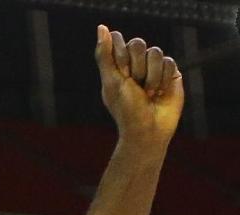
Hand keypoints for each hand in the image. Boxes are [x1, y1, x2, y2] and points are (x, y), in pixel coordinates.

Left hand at [95, 25, 183, 144]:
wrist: (148, 129)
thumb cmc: (126, 109)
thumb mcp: (111, 81)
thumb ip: (105, 55)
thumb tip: (101, 27)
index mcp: (117, 65)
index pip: (119, 40)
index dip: (121, 54)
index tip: (121, 74)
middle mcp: (136, 63)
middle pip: (138, 43)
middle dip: (135, 67)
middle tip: (134, 85)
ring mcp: (154, 67)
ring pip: (155, 51)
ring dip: (150, 76)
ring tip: (148, 93)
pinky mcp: (170, 72)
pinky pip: (169, 61)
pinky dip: (162, 79)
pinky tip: (160, 93)